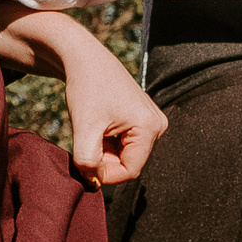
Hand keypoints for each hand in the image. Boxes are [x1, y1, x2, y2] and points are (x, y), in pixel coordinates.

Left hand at [0, 2, 167, 187]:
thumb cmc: (86, 88)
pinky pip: (125, 144)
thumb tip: (93, 182)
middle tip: (84, 142)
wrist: (84, 59)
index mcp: (150, 127)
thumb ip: (88, 161)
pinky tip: (97, 124)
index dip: (105, 174)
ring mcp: (151, 121)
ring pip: (126, 155)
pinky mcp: (143, 118)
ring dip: (105, 151)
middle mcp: (158, 125)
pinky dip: (108, 142)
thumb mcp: (84, 129)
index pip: (130, 171)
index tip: (83, 163)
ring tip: (91, 129)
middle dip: (105, 161)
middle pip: (129, 163)